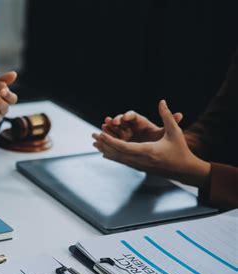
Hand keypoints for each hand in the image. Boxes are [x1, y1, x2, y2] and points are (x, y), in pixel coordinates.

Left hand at [93, 100, 210, 188]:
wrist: (184, 170)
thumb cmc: (180, 150)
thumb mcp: (175, 132)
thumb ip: (167, 116)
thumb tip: (162, 101)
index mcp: (147, 151)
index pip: (124, 147)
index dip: (111, 141)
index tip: (101, 134)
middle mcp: (140, 160)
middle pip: (117, 153)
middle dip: (104, 143)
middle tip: (93, 135)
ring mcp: (139, 165)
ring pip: (118, 158)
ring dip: (105, 150)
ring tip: (94, 142)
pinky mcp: (139, 168)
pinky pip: (122, 161)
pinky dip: (112, 156)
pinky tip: (103, 153)